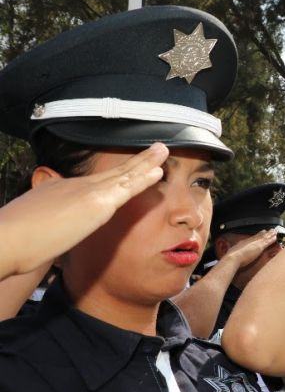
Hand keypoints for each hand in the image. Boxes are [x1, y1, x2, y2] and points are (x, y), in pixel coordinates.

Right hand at [0, 143, 167, 276]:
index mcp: (57, 191)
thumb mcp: (32, 230)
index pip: (93, 183)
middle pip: (112, 172)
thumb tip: (45, 241)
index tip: (127, 170)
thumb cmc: (12, 242)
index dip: (114, 175)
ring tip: (162, 151)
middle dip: (135, 161)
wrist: (5, 240)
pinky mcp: (95, 203)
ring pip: (123, 174)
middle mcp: (72, 186)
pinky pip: (126, 188)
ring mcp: (85, 192)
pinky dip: (143, 179)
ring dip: (145, 163)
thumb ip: (46, 230)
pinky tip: (157, 172)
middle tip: (154, 149)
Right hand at [223, 230, 278, 267]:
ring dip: (271, 234)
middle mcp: (251, 241)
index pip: (254, 237)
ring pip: (265, 237)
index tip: (263, 231)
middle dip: (266, 233)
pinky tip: (276, 237)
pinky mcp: (260, 247)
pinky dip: (272, 239)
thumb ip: (235, 252)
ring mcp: (255, 243)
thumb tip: (233, 253)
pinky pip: (268, 242)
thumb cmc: (232, 257)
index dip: (259, 234)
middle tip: (272, 230)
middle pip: (260, 235)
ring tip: (275, 231)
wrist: (233, 257)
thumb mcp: (233, 252)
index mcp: (245, 242)